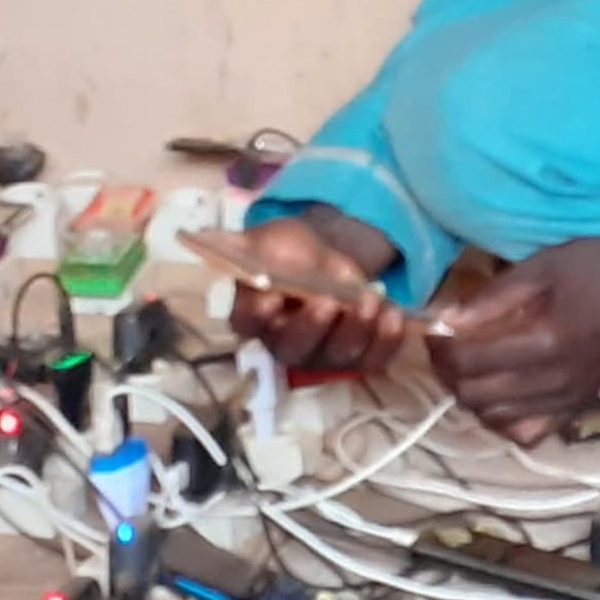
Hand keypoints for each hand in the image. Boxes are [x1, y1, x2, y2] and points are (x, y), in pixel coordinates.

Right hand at [227, 208, 409, 374]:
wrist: (326, 256)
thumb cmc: (288, 251)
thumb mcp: (268, 240)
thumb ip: (246, 246)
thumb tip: (205, 238)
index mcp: (252, 316)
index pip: (248, 324)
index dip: (258, 315)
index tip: (271, 297)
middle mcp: (283, 344)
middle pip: (295, 349)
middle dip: (314, 326)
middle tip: (330, 300)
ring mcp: (321, 355)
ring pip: (338, 356)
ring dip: (358, 329)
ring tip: (372, 300)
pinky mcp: (356, 356)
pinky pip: (373, 360)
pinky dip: (387, 341)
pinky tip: (395, 315)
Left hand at [431, 235, 599, 444]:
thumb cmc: (596, 267)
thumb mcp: (541, 267)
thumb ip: (490, 298)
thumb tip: (444, 322)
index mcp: (544, 343)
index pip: (470, 363)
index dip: (440, 350)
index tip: (432, 332)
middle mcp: (555, 382)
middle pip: (476, 397)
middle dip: (449, 375)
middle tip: (444, 350)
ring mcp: (568, 401)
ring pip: (497, 419)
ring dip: (472, 397)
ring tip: (469, 370)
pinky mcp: (578, 408)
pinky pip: (529, 434)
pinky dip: (506, 421)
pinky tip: (503, 396)